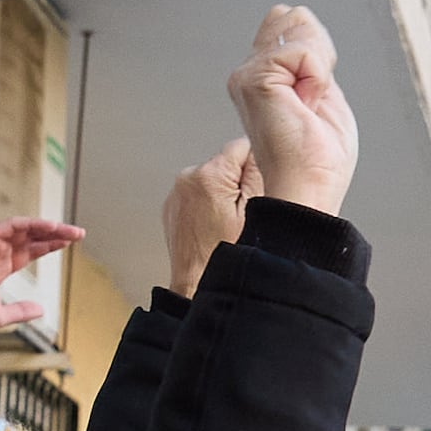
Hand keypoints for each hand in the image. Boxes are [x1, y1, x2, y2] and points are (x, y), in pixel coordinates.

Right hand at [0, 216, 81, 332]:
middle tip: (78, 233)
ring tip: (70, 231)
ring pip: (25, 228)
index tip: (68, 244)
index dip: (49, 245)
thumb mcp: (1, 314)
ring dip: (49, 227)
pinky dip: (32, 223)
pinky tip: (51, 227)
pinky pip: (12, 225)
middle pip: (31, 237)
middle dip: (55, 234)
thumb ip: (21, 310)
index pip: (29, 250)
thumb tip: (41, 310)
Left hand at [160, 147, 257, 292]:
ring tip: (224, 224)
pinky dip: (206, 206)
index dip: (255, 168)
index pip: (242, 146)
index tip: (253, 190)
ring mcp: (176, 193)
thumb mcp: (255, 210)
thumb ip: (257, 173)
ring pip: (211, 180)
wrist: (196, 283)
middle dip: (237, 183)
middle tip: (240, 214)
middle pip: (226, 164)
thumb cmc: (225, 253)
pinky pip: (197, 195)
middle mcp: (187, 178)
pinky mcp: (172, 206)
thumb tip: (258, 152)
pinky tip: (211, 228)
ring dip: (221, 195)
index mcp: (209, 175)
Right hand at [224, 6, 355, 215]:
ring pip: (299, 28)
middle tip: (312, 100)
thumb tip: (293, 15)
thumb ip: (309, 56)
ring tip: (308, 104)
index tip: (314, 95)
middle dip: (319, 53)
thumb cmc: (317, 158)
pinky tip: (305, 104)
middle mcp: (248, 74)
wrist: (309, 187)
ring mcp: (247, 76)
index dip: (317, 50)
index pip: (287, 22)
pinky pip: (303, 51)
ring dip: (319, 67)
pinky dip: (317, 78)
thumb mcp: (323, 92)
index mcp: (263, 78)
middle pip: (294, 18)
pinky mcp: (254, 80)